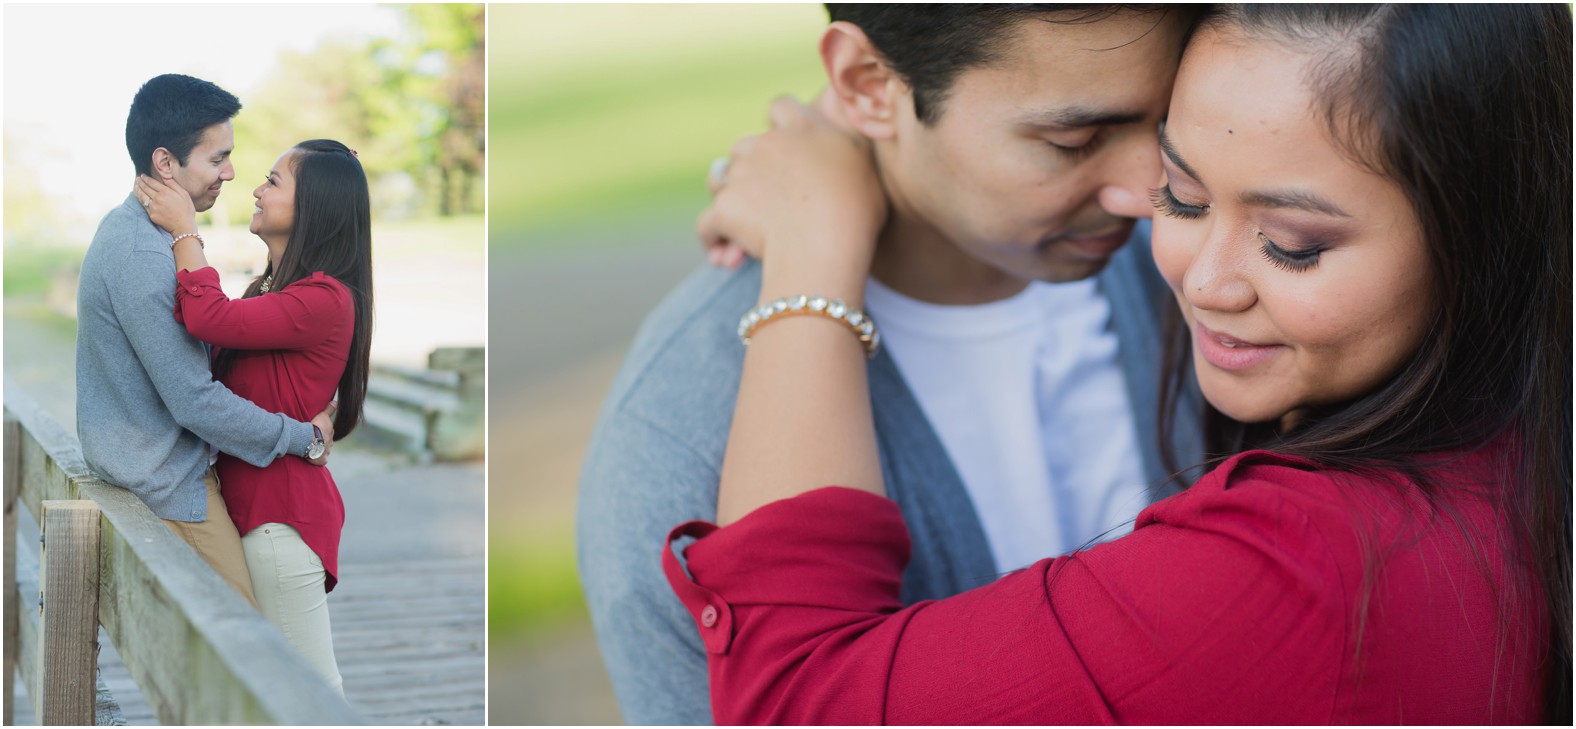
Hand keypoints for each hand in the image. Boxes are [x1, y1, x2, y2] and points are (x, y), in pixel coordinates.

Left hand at [134, 175, 197, 237]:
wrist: (184, 226)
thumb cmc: (186, 210)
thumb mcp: (184, 194)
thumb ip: (174, 185)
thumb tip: (165, 177)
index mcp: (165, 192)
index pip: (151, 182)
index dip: (145, 178)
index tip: (142, 175)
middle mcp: (157, 199)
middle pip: (145, 188)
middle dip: (140, 182)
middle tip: (137, 179)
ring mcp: (153, 207)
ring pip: (141, 196)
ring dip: (137, 189)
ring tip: (136, 186)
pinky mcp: (151, 215)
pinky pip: (143, 205)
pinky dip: (140, 199)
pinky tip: (139, 196)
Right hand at [307, 400, 336, 465]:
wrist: (310, 439)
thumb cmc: (316, 427)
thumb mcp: (323, 415)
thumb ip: (329, 409)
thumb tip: (335, 401)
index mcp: (330, 434)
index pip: (329, 433)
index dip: (324, 433)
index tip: (319, 432)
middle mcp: (330, 443)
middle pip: (328, 443)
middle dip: (324, 442)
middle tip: (316, 441)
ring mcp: (326, 452)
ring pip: (326, 452)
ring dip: (321, 451)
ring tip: (314, 449)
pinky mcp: (322, 460)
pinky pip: (322, 461)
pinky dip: (320, 460)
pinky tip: (315, 459)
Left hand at [697, 95, 886, 286]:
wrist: (826, 241)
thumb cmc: (857, 208)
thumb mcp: (865, 164)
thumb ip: (848, 146)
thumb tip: (841, 142)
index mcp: (802, 129)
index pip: (780, 106)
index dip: (778, 125)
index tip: (786, 147)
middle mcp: (766, 144)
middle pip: (743, 145)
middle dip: (748, 168)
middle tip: (766, 200)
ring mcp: (740, 174)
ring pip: (719, 181)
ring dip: (729, 201)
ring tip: (743, 232)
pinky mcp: (724, 207)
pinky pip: (707, 224)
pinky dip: (714, 238)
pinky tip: (725, 256)